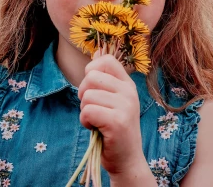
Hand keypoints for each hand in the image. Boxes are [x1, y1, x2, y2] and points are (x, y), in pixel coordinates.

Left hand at [77, 51, 145, 176]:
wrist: (126, 159)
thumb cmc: (113, 128)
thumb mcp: (112, 99)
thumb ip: (104, 78)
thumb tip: (96, 52)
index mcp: (127, 84)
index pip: (106, 60)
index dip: (91, 70)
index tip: (93, 88)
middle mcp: (129, 92)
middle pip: (91, 77)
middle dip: (83, 94)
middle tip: (92, 108)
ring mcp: (125, 106)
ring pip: (87, 96)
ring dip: (85, 111)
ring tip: (96, 120)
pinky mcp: (117, 122)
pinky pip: (88, 111)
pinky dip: (85, 121)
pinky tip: (95, 128)